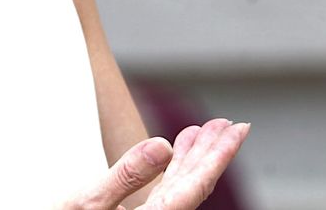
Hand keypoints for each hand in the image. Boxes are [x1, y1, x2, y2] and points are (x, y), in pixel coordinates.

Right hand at [60, 118, 249, 209]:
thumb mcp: (87, 205)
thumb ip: (126, 176)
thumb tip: (163, 146)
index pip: (197, 184)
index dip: (220, 153)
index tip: (237, 130)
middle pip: (195, 185)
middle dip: (211, 151)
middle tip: (228, 124)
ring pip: (182, 189)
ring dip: (192, 157)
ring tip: (202, 131)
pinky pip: (166, 195)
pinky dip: (172, 170)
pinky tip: (171, 155)